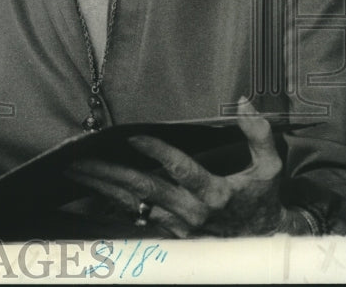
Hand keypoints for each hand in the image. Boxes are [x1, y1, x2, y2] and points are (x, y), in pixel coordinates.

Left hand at [65, 99, 294, 236]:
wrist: (266, 243)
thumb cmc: (265, 200)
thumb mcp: (270, 169)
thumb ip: (258, 135)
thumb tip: (244, 102)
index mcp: (215, 194)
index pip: (181, 169)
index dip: (157, 150)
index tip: (132, 134)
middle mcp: (192, 212)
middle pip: (145, 187)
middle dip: (109, 171)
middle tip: (80, 157)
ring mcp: (179, 225)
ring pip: (134, 203)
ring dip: (102, 186)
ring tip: (74, 170)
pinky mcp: (171, 233)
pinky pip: (135, 215)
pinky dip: (111, 201)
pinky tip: (91, 189)